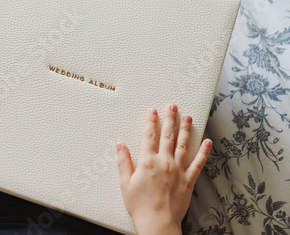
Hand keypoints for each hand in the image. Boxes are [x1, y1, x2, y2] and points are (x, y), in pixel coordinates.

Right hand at [116, 104, 211, 234]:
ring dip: (185, 129)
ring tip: (188, 117)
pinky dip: (204, 152)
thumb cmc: (140, 206)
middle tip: (172, 106)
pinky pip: (198, 163)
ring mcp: (178, 170)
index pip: (149, 136)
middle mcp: (164, 162)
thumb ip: (124, 162)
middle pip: (168, 136)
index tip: (153, 112)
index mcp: (147, 162)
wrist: (158, 223)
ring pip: (183, 145)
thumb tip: (120, 145)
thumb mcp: (125, 183)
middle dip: (170, 119)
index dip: (151, 122)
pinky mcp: (189, 180)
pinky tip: (208, 142)